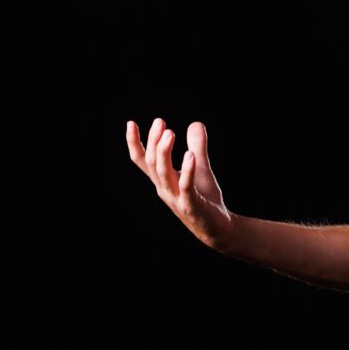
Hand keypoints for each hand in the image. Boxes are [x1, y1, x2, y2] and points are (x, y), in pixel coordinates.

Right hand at [127, 118, 234, 250]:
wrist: (218, 227)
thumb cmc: (205, 198)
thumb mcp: (200, 168)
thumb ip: (197, 146)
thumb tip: (195, 123)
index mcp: (163, 180)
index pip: (143, 160)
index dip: (134, 143)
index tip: (130, 123)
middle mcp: (164, 188)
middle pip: (152, 163)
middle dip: (154, 142)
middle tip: (160, 122)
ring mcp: (176, 198)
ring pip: (163, 174)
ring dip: (164, 152)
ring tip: (170, 133)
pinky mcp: (191, 205)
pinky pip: (186, 187)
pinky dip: (186, 170)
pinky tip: (189, 155)